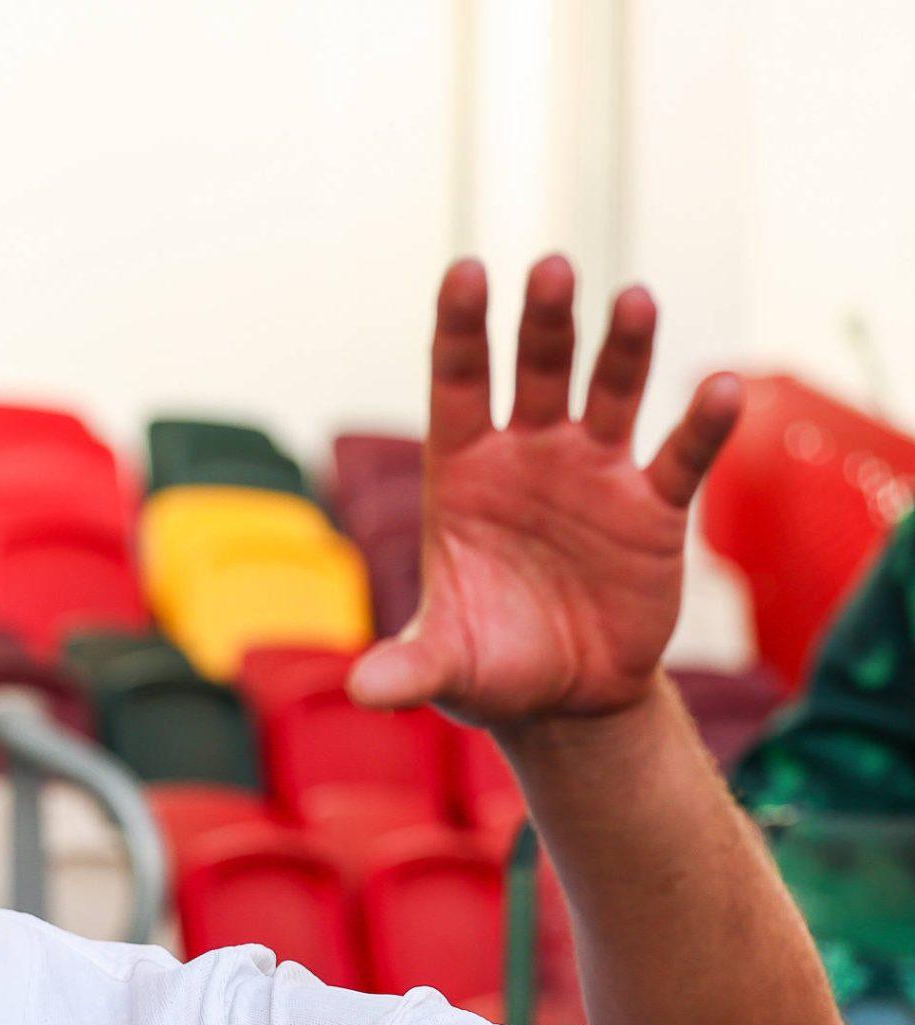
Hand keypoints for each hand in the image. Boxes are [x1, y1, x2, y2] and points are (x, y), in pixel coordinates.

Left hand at [349, 254, 744, 726]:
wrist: (564, 700)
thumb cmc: (488, 666)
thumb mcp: (444, 668)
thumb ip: (408, 668)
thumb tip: (363, 692)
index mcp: (462, 475)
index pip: (457, 385)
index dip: (461, 329)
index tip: (466, 270)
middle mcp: (527, 457)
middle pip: (535, 370)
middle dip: (542, 321)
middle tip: (549, 268)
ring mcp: (592, 474)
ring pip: (610, 393)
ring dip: (622, 348)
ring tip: (634, 299)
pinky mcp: (652, 509)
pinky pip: (679, 457)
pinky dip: (700, 425)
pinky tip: (717, 388)